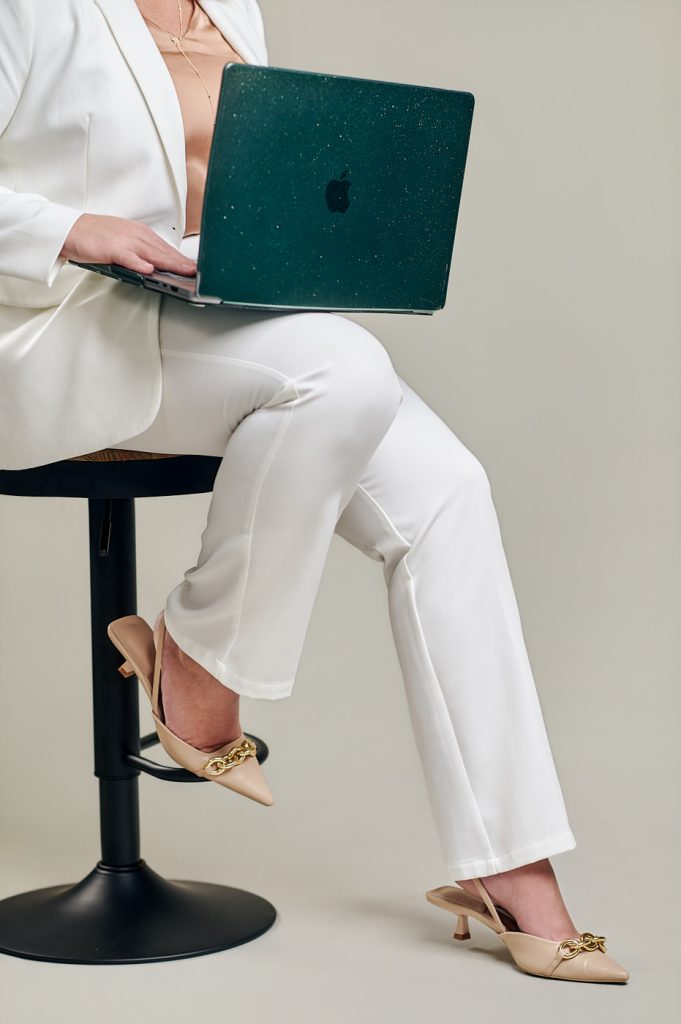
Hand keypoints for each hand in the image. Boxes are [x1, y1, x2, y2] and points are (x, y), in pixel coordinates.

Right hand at [60, 213, 196, 275]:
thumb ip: (141, 252)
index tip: (194, 268)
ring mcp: (125, 241)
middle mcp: (136, 235)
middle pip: (164, 251)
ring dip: (169, 263)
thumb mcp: (124, 240)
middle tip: (197, 272)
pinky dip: (140, 264)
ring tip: (184, 272)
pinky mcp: (112, 248)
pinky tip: (150, 270)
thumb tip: (158, 266)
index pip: (166, 247)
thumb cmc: (96, 235)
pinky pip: (129, 257)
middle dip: (181, 262)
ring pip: (152, 253)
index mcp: (140, 233)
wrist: (71, 229)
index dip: (181, 259)